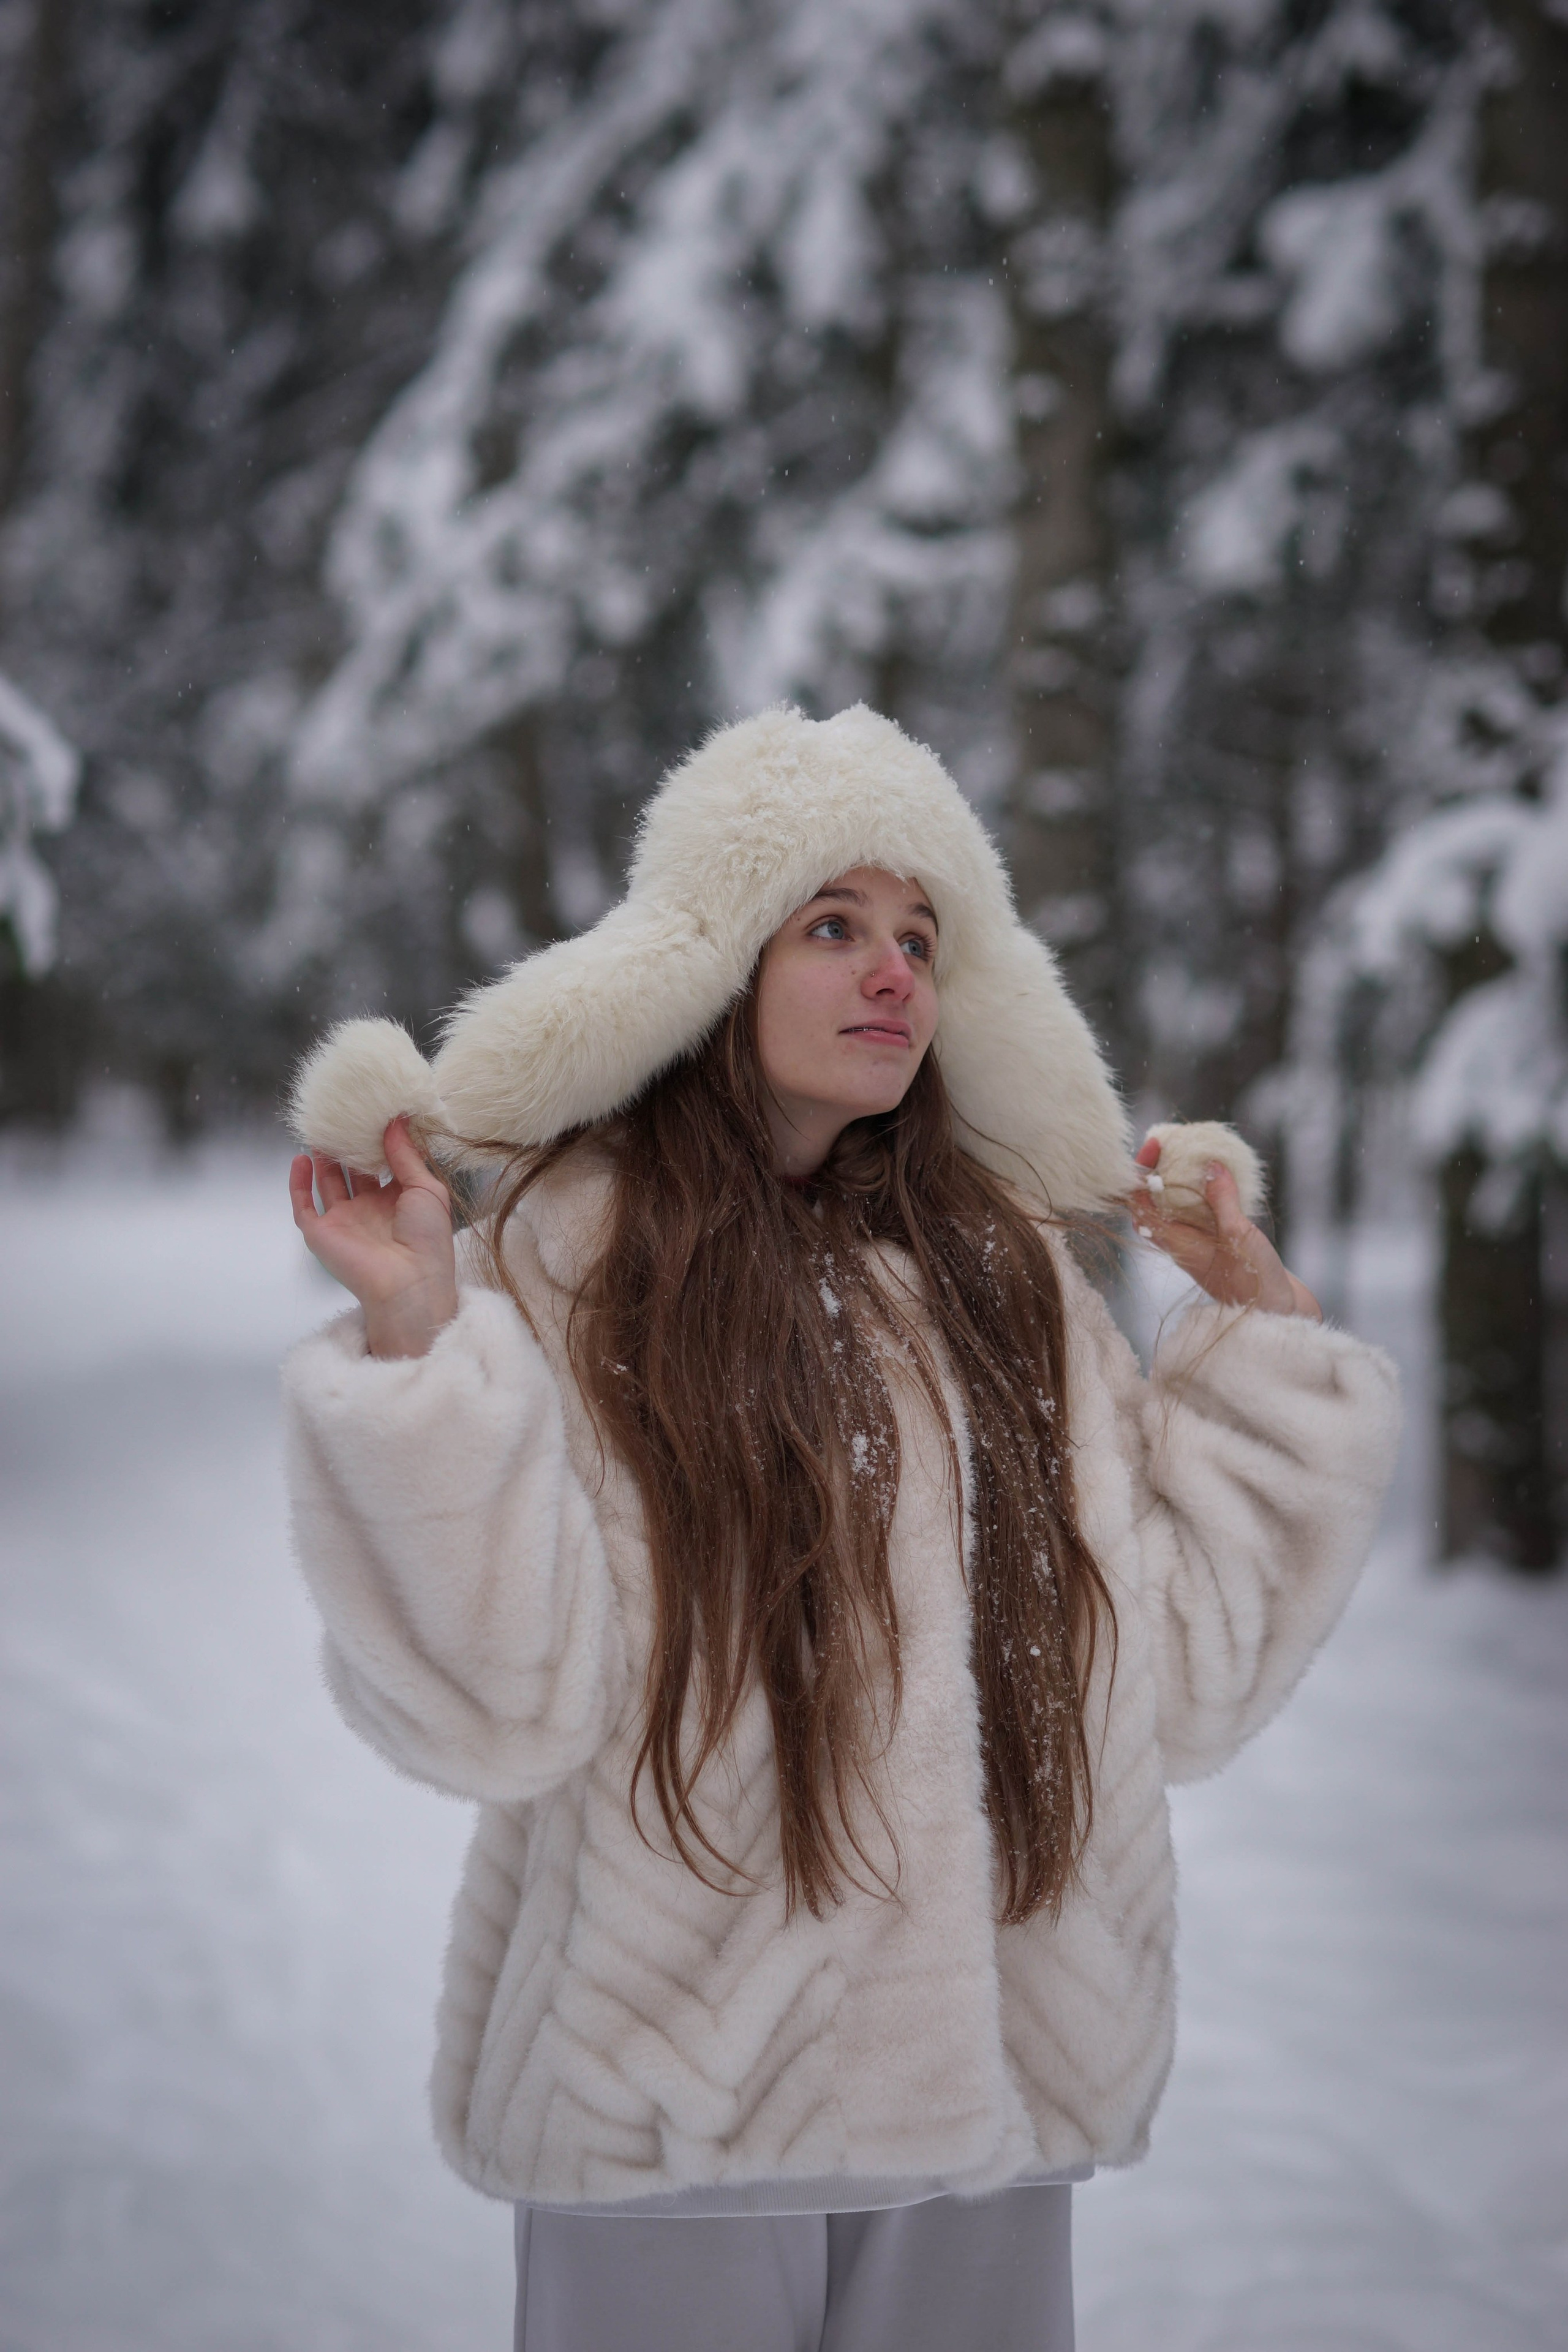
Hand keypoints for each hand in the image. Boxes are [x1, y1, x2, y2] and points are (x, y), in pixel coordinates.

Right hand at [290, 1115, 457, 1358]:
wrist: (409, 1283)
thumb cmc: (427, 1240)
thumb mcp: (427, 1189)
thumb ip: (407, 1155)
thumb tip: (396, 1121)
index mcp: (399, 1202)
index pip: (385, 1166)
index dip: (378, 1143)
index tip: (374, 1115)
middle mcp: (370, 1211)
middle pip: (354, 1173)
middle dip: (348, 1147)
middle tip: (343, 1118)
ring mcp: (345, 1222)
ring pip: (328, 1184)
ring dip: (323, 1159)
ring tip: (320, 1130)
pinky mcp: (322, 1234)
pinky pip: (303, 1206)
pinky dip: (298, 1183)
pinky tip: (300, 1159)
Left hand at [1129, 1137, 1320, 1319]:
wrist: (1279, 1318)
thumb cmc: (1254, 1284)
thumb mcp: (1238, 1236)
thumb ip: (1222, 1200)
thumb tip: (1209, 1166)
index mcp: (1176, 1243)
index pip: (1140, 1204)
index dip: (1140, 1174)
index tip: (1155, 1145)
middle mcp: (1181, 1243)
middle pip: (1155, 1202)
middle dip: (1160, 1171)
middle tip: (1175, 1143)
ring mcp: (1200, 1245)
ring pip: (1179, 1206)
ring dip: (1184, 1179)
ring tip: (1198, 1151)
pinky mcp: (1220, 1245)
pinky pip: (1204, 1212)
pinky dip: (1208, 1191)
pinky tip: (1224, 1176)